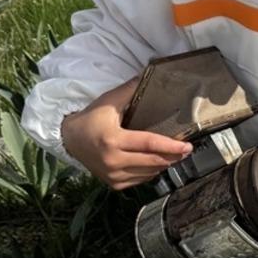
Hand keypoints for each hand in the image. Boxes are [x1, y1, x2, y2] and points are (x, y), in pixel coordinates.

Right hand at [61, 77, 192, 189]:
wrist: (70, 139)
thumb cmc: (91, 119)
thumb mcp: (109, 101)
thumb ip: (130, 90)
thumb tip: (147, 74)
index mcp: (113, 140)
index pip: (148, 144)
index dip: (170, 146)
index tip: (187, 146)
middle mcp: (113, 160)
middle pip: (153, 162)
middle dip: (173, 156)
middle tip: (187, 150)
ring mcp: (113, 175)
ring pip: (149, 173)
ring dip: (163, 164)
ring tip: (173, 155)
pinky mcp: (113, 184)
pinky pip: (140, 180)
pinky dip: (150, 172)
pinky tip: (155, 163)